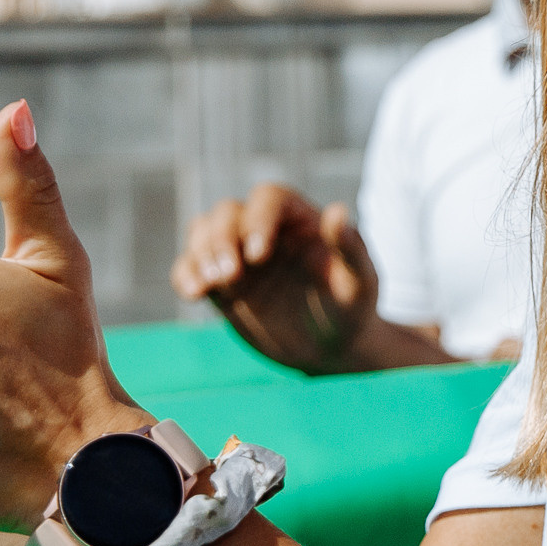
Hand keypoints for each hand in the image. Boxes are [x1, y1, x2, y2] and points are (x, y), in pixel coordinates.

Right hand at [169, 184, 382, 371]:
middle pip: (227, 212)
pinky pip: (191, 266)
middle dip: (222, 240)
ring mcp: (238, 254)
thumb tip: (338, 211)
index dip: (259, 220)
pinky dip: (185, 275)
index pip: (268, 198)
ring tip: (208, 287)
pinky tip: (193, 294)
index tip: (258, 256)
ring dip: (200, 255)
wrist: (332, 347)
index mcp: (299, 218)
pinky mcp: (221, 283)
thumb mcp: (361, 283)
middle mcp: (264, 228)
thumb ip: (351, 249)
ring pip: (203, 231)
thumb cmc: (352, 309)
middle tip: (231, 277)